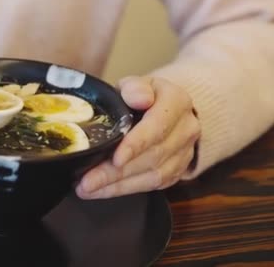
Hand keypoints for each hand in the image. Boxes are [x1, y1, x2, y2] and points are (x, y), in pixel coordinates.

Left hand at [76, 76, 199, 198]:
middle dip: (116, 172)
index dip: (136, 145)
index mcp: (177, 101)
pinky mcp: (177, 170)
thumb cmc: (140, 95)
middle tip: (87, 182)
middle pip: (152, 156)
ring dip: (117, 185)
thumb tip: (139, 99)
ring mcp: (184, 152)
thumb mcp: (135, 84)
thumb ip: (135, 88)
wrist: (162, 107)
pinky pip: (152, 186)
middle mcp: (186, 128)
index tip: (116, 159)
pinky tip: (101, 191)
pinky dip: (124, 190)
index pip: (158, 126)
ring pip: (152, 176)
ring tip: (87, 189)